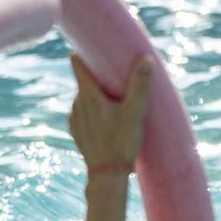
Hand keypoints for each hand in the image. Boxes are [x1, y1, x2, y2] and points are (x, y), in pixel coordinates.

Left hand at [69, 54, 153, 178]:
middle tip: (115, 79)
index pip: (78, 64)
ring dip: (95, 97)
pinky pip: (82, 113)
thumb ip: (140, 85)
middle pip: (84, 82)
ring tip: (113, 103)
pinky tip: (106, 120)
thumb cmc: (122, 142)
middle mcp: (77, 103)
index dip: (82, 53)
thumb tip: (146, 60)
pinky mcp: (75, 130)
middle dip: (97, 78)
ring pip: (83, 98)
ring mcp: (74, 118)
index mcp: (89, 95)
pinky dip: (92, 112)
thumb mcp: (135, 113)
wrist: (107, 174)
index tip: (89, 46)